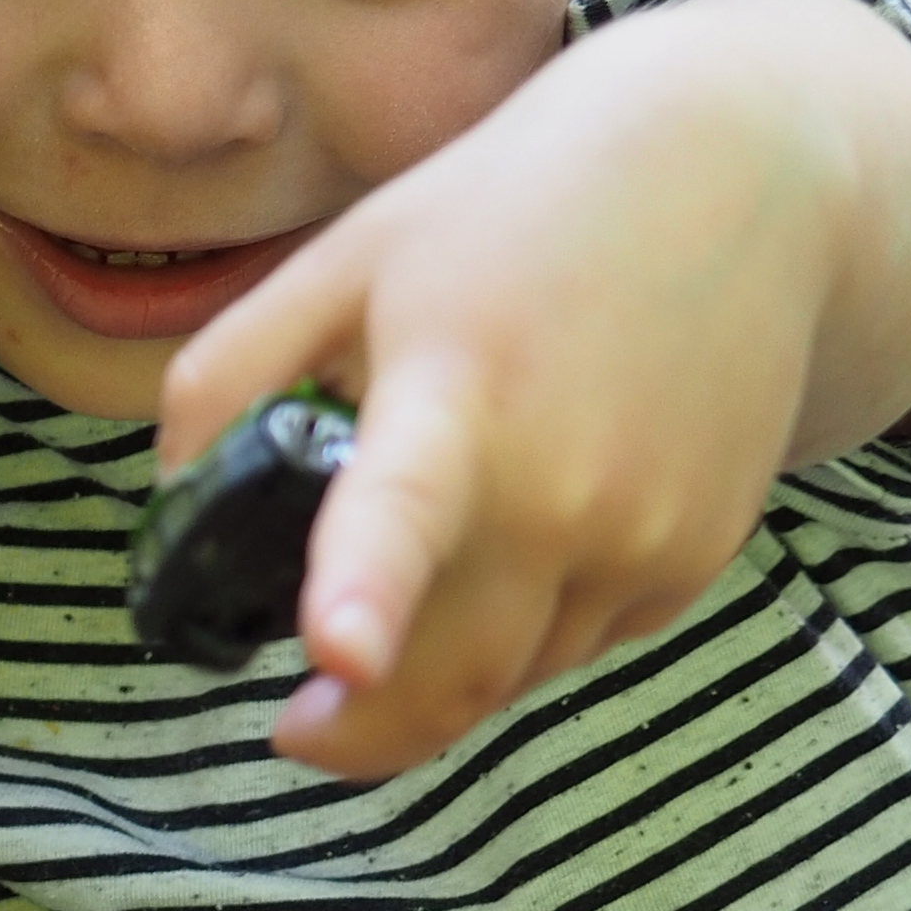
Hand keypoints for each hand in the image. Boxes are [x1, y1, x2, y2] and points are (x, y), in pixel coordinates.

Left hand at [157, 0, 910, 781]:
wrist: (737, 175)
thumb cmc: (511, 213)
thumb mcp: (343, 259)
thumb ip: (228, 378)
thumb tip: (173, 498)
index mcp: (456, 394)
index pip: (406, 507)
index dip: (365, 589)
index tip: (335, 655)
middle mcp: (566, 485)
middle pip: (449, 678)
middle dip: (359, 735)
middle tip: (300, 729)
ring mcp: (645, 533)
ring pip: (513, 676)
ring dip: (443, 670)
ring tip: (419, 588)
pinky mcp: (699, 557)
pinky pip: (582, 643)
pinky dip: (525, 626)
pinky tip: (522, 532)